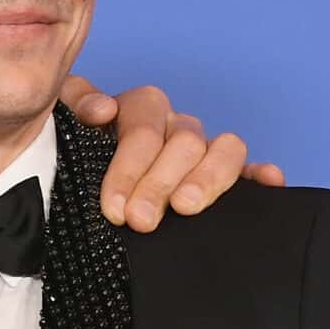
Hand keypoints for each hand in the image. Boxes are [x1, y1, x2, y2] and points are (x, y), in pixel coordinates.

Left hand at [60, 77, 284, 229]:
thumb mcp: (60, 130)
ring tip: (186, 208)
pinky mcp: (223, 178)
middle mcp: (174, 126)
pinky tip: (268, 182)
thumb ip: (75, 107)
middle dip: (159, 183)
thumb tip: (104, 110)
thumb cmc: (66, 161)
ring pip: (224, 148)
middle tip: (140, 220)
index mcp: (137, 111)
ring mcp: (201, 151)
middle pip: (185, 141)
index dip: (129, 168)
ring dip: (208, 178)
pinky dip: (260, 175)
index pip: (144, 127)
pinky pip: (249, 170)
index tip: (114, 209)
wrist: (62, 193)